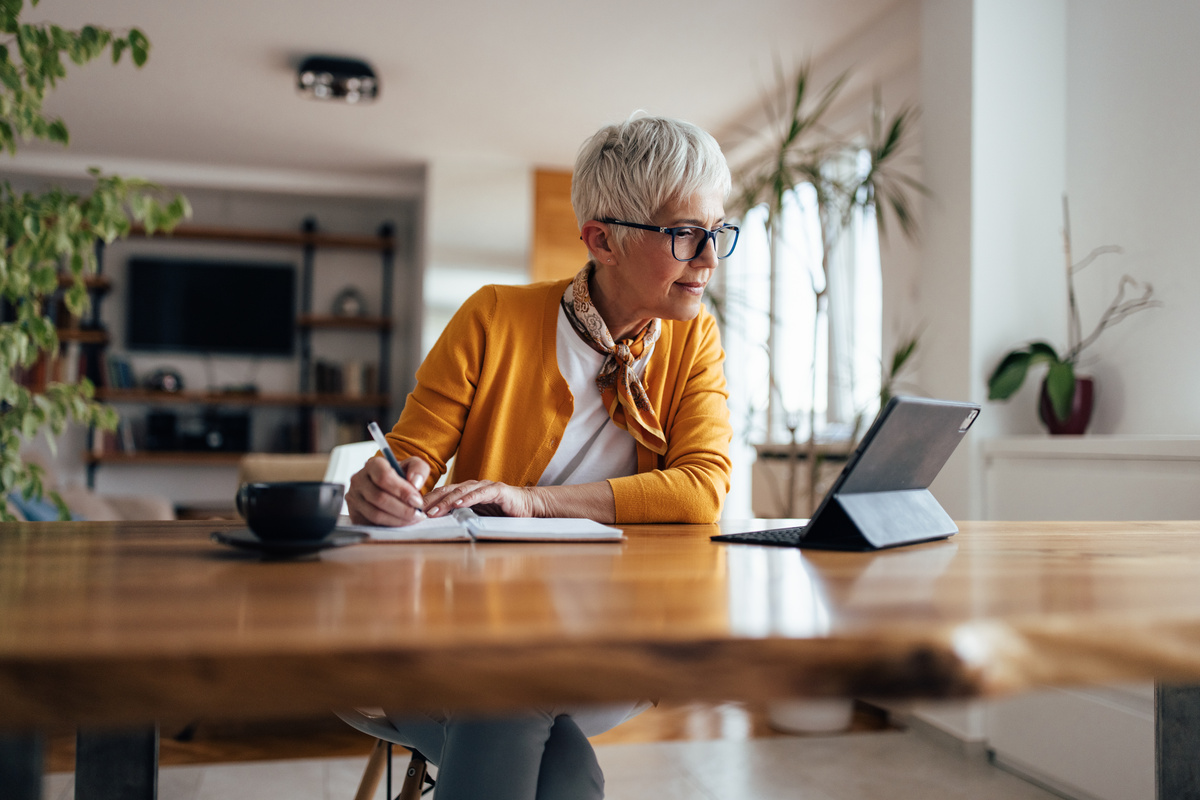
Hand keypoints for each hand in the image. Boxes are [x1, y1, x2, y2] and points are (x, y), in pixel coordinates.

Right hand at [345, 455, 430, 525]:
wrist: (387, 488)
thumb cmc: (400, 476)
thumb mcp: (412, 466)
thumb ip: (418, 468)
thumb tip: (415, 483)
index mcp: (373, 464)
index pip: (383, 476)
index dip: (402, 491)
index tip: (417, 501)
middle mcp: (359, 480)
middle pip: (379, 497)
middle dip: (403, 509)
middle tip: (418, 514)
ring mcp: (354, 498)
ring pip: (375, 513)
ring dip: (398, 519)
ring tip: (413, 519)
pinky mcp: (354, 514)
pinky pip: (371, 524)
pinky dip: (390, 526)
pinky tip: (402, 523)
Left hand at [423, 480, 540, 518]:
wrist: (529, 507)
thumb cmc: (502, 512)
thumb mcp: (477, 516)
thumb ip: (460, 517)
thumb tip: (438, 526)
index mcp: (465, 492)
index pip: (442, 494)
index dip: (427, 501)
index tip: (413, 511)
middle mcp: (473, 486)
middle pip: (447, 491)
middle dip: (431, 501)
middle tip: (417, 511)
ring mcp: (485, 487)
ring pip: (461, 492)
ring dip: (445, 502)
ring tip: (433, 511)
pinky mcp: (498, 491)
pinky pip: (481, 494)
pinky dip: (469, 498)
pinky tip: (458, 504)